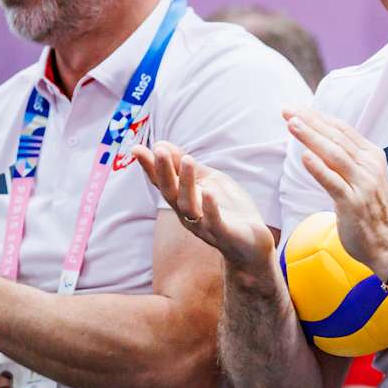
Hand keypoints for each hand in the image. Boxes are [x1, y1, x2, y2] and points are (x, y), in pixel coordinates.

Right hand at [134, 141, 275, 269]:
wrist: (252, 244)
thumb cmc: (227, 208)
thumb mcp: (207, 181)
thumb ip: (185, 165)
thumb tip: (159, 144)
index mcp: (183, 201)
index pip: (162, 182)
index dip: (150, 166)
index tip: (135, 149)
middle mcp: (188, 215)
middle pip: (171, 193)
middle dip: (164, 172)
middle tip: (159, 150)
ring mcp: (205, 226)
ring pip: (189, 206)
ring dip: (186, 183)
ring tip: (187, 161)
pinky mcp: (224, 234)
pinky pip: (215, 222)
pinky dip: (210, 208)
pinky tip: (208, 193)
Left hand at [283, 107, 387, 277]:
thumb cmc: (371, 211)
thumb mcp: (363, 177)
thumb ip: (347, 160)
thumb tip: (321, 141)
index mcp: (371, 156)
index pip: (342, 130)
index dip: (319, 117)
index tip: (297, 109)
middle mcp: (369, 166)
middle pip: (336, 138)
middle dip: (310, 122)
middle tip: (288, 110)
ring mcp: (363, 184)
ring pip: (334, 155)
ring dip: (312, 138)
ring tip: (292, 125)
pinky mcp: (354, 204)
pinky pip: (334, 183)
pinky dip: (319, 168)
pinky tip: (305, 157)